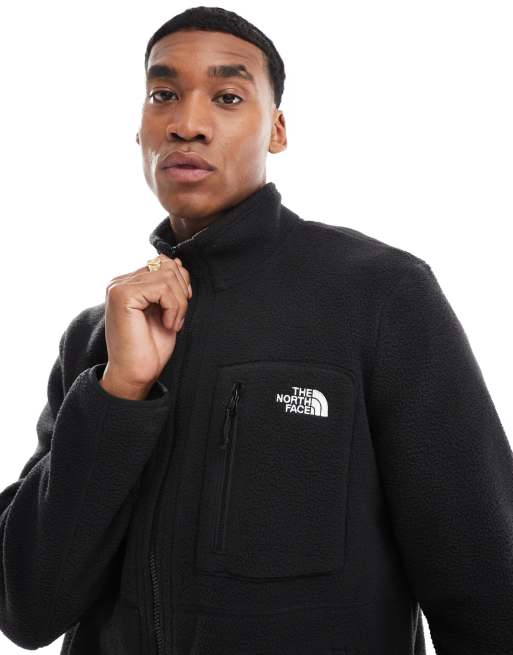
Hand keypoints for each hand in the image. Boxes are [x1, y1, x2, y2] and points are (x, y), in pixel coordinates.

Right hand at [100, 254, 191, 396]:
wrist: (135, 373)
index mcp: (129, 283)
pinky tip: (167, 324)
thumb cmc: (150, 348)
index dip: (180, 282)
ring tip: (172, 323)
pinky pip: (162, 287)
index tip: (180, 308)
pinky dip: (173, 307)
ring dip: (179, 303)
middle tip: (177, 318)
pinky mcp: (122, 295)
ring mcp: (119, 286)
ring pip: (167, 275)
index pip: (163, 263)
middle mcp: (120, 281)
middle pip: (167, 265)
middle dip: (182, 292)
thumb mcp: (167, 309)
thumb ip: (170, 285)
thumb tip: (176, 260)